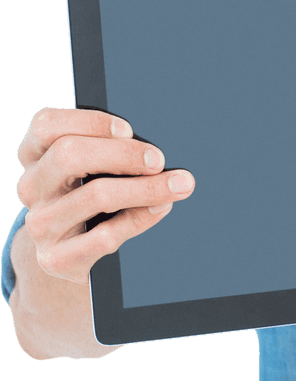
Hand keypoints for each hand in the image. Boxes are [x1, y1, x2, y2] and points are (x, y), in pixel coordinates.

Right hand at [16, 107, 194, 285]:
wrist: (67, 253)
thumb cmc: (88, 195)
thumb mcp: (89, 168)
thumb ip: (111, 151)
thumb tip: (156, 150)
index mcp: (35, 154)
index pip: (47, 125)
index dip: (89, 122)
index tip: (128, 129)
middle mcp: (32, 187)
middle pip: (69, 155)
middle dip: (122, 154)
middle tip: (159, 159)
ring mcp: (41, 224)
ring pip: (95, 195)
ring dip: (144, 188)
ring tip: (178, 185)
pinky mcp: (56, 258)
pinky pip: (104, 236)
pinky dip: (140, 219)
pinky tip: (161, 209)